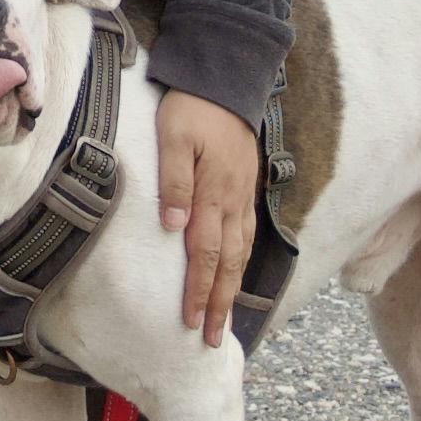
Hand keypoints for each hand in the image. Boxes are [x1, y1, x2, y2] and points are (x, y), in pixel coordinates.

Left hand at [157, 89, 257, 348]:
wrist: (225, 80)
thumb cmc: (191, 107)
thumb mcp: (172, 136)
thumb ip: (173, 180)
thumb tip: (175, 227)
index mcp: (214, 191)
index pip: (206, 253)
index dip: (199, 290)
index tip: (193, 323)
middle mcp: (233, 200)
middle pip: (228, 263)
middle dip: (219, 304)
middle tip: (214, 341)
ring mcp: (242, 195)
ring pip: (240, 252)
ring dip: (231, 289)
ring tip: (225, 319)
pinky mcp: (246, 188)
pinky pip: (247, 234)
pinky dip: (241, 262)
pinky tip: (234, 275)